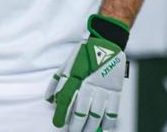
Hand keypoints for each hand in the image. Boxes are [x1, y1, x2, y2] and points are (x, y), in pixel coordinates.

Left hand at [45, 14, 128, 131]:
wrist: (107, 44)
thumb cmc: (85, 54)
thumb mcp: (68, 64)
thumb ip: (58, 82)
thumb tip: (50, 100)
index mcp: (75, 76)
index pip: (66, 98)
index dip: (61, 113)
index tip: (57, 124)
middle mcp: (89, 83)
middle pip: (81, 110)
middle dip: (76, 124)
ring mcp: (104, 87)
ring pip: (96, 113)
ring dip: (90, 126)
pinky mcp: (116, 89)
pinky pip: (113, 110)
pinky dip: (108, 122)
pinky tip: (104, 128)